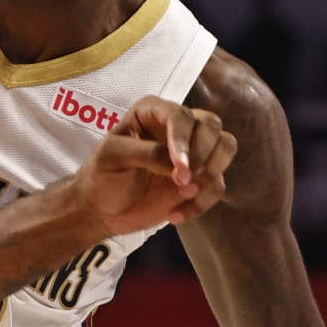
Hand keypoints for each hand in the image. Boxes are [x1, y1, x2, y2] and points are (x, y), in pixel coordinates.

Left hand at [73, 96, 235, 238]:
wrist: (102, 211)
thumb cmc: (101, 176)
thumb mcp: (112, 158)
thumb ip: (146, 154)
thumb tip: (181, 166)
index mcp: (152, 112)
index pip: (181, 115)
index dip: (183, 140)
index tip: (180, 168)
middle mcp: (177, 127)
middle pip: (212, 125)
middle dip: (202, 155)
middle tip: (182, 181)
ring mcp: (192, 152)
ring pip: (225, 148)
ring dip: (210, 174)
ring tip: (183, 194)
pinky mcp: (199, 179)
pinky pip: (218, 185)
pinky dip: (201, 203)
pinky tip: (174, 214)